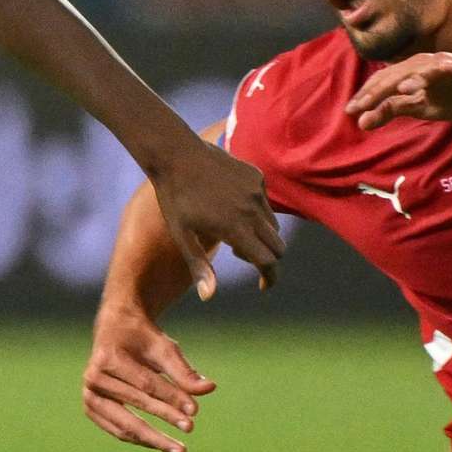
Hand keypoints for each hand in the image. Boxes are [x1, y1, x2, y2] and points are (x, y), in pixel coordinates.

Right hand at [82, 302, 215, 451]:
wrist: (114, 331)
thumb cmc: (141, 338)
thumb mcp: (163, 347)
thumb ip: (183, 371)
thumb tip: (210, 388)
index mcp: (107, 358)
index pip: (145, 384)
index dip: (171, 397)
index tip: (195, 411)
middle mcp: (93, 378)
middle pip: (136, 403)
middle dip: (166, 417)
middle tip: (190, 428)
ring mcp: (89, 395)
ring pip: (125, 424)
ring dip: (154, 439)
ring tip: (179, 450)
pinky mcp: (91, 409)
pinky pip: (118, 430)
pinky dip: (141, 439)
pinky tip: (162, 445)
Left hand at [151, 140, 282, 287]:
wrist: (175, 153)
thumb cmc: (174, 198)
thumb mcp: (182, 235)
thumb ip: (199, 266)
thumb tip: (208, 297)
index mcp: (236, 227)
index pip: (268, 261)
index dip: (270, 278)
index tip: (263, 285)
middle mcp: (252, 209)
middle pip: (278, 246)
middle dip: (266, 258)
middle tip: (239, 255)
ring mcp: (256, 190)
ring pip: (273, 225)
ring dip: (261, 235)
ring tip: (232, 230)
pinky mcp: (255, 175)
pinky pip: (265, 201)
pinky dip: (256, 211)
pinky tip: (231, 205)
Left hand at [347, 51, 451, 131]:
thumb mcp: (425, 108)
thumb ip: (396, 109)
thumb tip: (363, 121)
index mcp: (415, 73)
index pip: (385, 82)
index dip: (367, 95)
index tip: (350, 111)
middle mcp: (427, 64)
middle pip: (397, 74)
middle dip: (377, 90)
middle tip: (357, 107)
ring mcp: (448, 63)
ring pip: (420, 69)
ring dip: (403, 79)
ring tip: (385, 93)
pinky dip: (437, 73)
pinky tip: (424, 81)